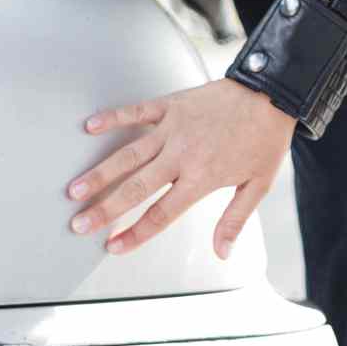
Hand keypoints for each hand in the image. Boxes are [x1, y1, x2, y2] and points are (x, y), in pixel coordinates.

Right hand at [66, 79, 296, 258]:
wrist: (272, 93)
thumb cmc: (265, 139)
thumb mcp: (258, 185)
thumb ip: (235, 220)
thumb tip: (222, 252)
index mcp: (201, 178)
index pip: (161, 213)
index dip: (136, 233)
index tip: (113, 246)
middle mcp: (182, 155)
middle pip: (136, 187)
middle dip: (104, 208)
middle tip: (78, 223)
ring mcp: (173, 128)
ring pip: (128, 154)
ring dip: (99, 172)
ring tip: (74, 189)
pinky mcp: (171, 105)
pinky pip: (136, 112)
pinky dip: (113, 118)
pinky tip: (90, 127)